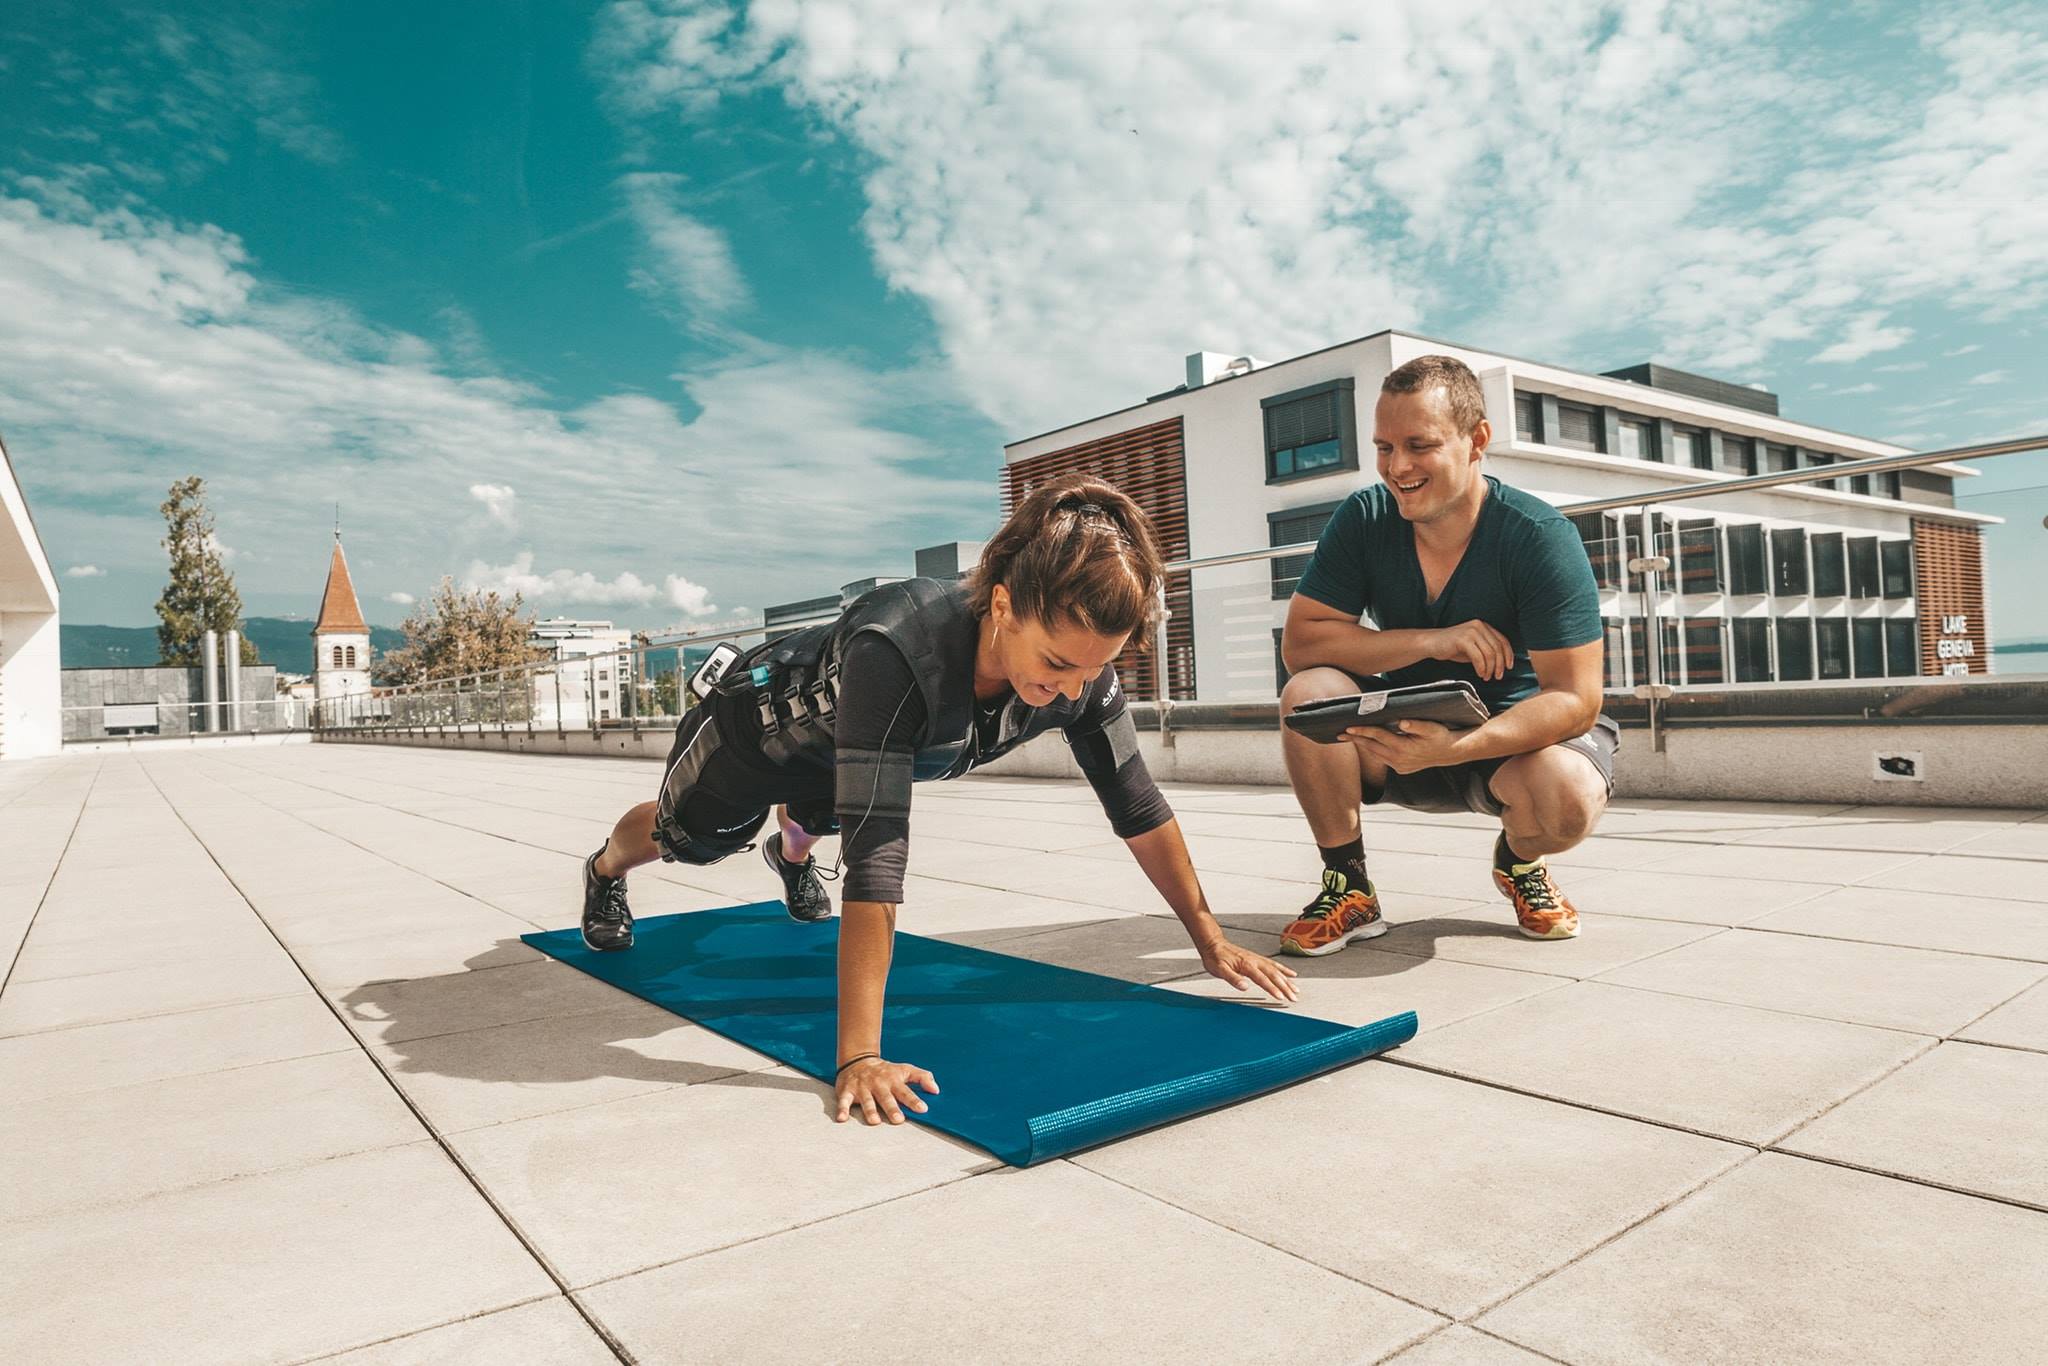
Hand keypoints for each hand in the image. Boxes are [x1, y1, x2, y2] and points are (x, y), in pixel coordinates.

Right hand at [834, 1057, 938, 1125]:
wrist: (859, 1059)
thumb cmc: (886, 1070)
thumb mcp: (905, 1070)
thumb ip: (922, 1078)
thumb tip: (936, 1090)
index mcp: (893, 1080)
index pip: (905, 1092)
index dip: (914, 1100)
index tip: (923, 1109)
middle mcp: (878, 1084)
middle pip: (886, 1098)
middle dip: (892, 1108)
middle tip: (899, 1120)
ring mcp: (862, 1088)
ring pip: (867, 1100)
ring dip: (870, 1111)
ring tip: (875, 1121)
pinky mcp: (847, 1091)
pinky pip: (844, 1100)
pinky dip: (842, 1109)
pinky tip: (842, 1119)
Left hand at [1199, 937, 1298, 1002]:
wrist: (1213, 943)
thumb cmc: (1215, 957)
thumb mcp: (1219, 969)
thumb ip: (1232, 978)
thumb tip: (1245, 987)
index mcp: (1246, 965)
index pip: (1262, 979)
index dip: (1272, 988)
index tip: (1281, 997)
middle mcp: (1255, 961)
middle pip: (1274, 975)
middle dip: (1285, 987)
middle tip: (1294, 998)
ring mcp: (1258, 959)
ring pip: (1276, 971)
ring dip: (1287, 981)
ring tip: (1296, 990)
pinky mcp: (1258, 959)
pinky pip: (1274, 965)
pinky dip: (1284, 970)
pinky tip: (1292, 975)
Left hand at [1345, 718, 1463, 774]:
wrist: (1450, 753)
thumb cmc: (1441, 736)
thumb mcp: (1432, 728)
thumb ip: (1417, 724)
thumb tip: (1402, 722)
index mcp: (1404, 748)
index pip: (1378, 736)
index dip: (1363, 730)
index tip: (1349, 727)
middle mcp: (1399, 759)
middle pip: (1372, 746)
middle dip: (1355, 739)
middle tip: (1339, 733)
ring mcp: (1399, 766)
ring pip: (1375, 754)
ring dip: (1362, 745)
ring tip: (1348, 737)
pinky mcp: (1400, 768)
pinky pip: (1382, 758)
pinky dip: (1372, 750)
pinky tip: (1365, 744)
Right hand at [1426, 620, 1513, 680]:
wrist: (1431, 643)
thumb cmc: (1451, 646)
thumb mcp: (1473, 647)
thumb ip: (1486, 650)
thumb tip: (1501, 663)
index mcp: (1483, 626)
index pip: (1502, 640)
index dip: (1508, 655)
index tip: (1509, 667)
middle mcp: (1479, 625)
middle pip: (1497, 648)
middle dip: (1500, 665)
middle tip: (1497, 676)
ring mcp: (1471, 631)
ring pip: (1489, 654)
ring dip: (1490, 668)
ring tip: (1486, 676)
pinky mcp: (1463, 639)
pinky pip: (1478, 657)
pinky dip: (1481, 668)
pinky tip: (1480, 673)